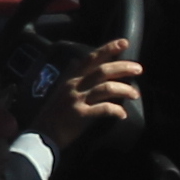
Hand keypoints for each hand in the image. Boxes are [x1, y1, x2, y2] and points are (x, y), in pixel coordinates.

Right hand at [32, 35, 144, 150]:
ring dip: (124, 89)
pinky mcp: (79, 115)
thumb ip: (70, 75)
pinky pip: (103, 109)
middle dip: (122, 67)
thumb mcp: (59, 90)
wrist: (41, 136)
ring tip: (135, 94)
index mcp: (70, 79)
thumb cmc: (52, 114)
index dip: (108, 49)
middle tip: (138, 68)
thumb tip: (76, 61)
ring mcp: (76, 100)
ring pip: (105, 88)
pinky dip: (115, 110)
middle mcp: (74, 86)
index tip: (124, 43)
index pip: (91, 58)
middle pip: (102, 71)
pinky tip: (123, 114)